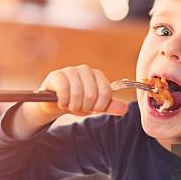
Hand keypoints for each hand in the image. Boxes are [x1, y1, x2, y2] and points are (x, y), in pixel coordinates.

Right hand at [11, 65, 127, 138]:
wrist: (56, 103)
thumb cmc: (78, 102)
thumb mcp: (94, 106)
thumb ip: (109, 106)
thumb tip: (124, 109)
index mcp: (98, 75)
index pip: (106, 92)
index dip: (100, 106)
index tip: (93, 109)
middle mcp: (85, 70)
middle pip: (92, 94)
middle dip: (85, 107)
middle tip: (79, 108)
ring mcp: (70, 71)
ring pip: (78, 93)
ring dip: (74, 106)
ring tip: (70, 106)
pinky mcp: (56, 75)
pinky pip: (64, 89)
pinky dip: (64, 101)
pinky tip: (62, 103)